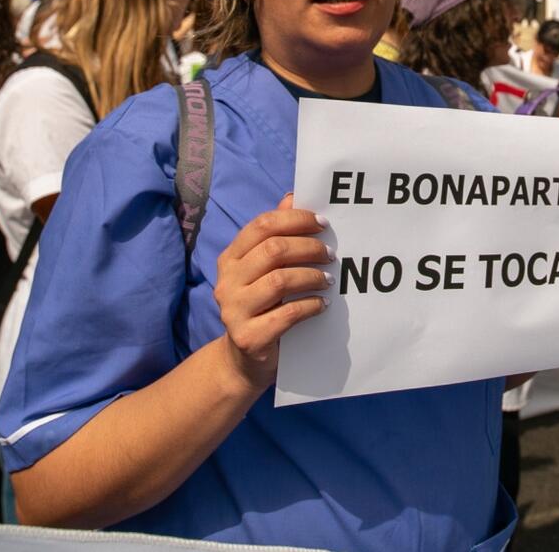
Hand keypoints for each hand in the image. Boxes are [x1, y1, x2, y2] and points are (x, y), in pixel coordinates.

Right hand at [213, 194, 332, 395]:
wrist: (243, 361)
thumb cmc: (262, 307)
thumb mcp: (265, 271)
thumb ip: (276, 235)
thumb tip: (292, 196)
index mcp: (230, 258)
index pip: (261, 225)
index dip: (295, 220)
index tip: (323, 224)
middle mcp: (226, 281)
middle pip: (272, 251)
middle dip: (309, 248)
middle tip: (331, 254)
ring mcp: (233, 310)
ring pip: (280, 281)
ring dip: (312, 276)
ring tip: (329, 279)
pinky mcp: (248, 337)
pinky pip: (287, 314)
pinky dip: (310, 305)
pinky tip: (322, 304)